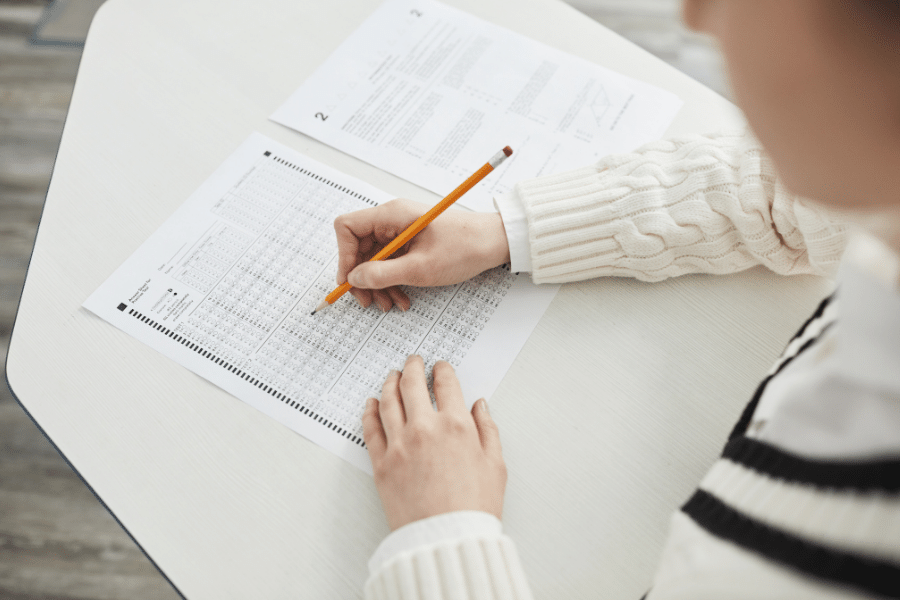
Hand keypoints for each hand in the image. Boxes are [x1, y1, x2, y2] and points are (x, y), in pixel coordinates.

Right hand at [334, 198, 510, 310]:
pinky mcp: (410, 243)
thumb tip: (354, 279)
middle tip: (368, 301)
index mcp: (391, 215)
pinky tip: (402, 298)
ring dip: (378, 284)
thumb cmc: (464, 248)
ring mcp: (400, 232)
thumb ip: (383, 274)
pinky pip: (391, 263)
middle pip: (359, 247)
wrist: (494, 243)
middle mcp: (392, 220)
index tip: (350, 281)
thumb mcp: (420, 268)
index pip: (347, 227)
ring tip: (389, 304)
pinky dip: (392, 281)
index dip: (343, 255)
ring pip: (374, 260)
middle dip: (362, 277)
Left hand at [363, 355, 506, 530]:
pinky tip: (371, 404)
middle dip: (413, 367)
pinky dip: (369, 411)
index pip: (446, 384)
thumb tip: (480, 407)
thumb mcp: (496, 466)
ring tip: (392, 376)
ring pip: (388, 401)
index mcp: (456, 426)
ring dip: (389, 383)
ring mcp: (400, 445)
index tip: (441, 367)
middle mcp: (425, 429)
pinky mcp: (382, 464)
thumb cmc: (473, 509)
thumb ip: (487, 430)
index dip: (443, 371)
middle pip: (412, 384)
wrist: (446, 541)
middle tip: (414, 361)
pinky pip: (370, 429)